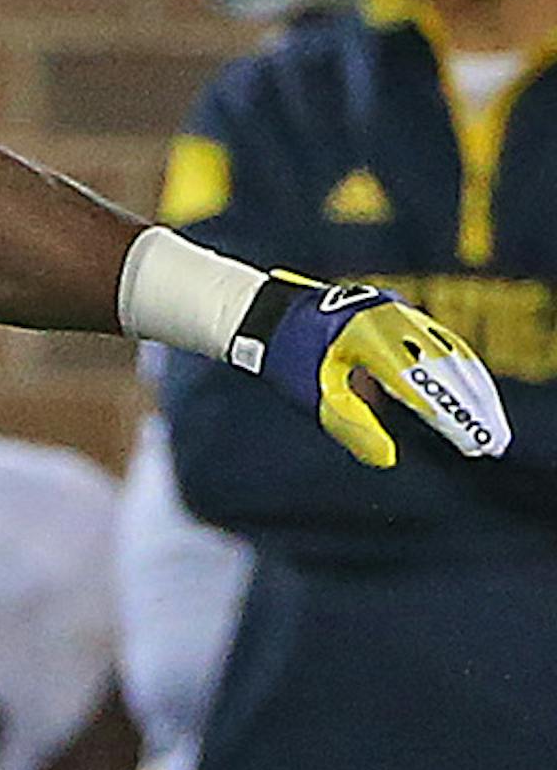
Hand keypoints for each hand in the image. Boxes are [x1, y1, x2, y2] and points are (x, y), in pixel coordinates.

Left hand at [238, 274, 509, 468]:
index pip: (418, 382)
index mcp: (366, 338)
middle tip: (494, 440)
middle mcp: (389, 319)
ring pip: (450, 351)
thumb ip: (350, 427)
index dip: (448, 415)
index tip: (472, 441)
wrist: (274, 314)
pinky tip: (477, 396)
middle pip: (445, 365)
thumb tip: (388, 458)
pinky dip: (462, 371)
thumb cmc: (290, 359)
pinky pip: (443, 342)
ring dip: (474, 389)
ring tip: (491, 425)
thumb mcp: (313, 397)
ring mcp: (399, 312)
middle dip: (472, 405)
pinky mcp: (403, 313)